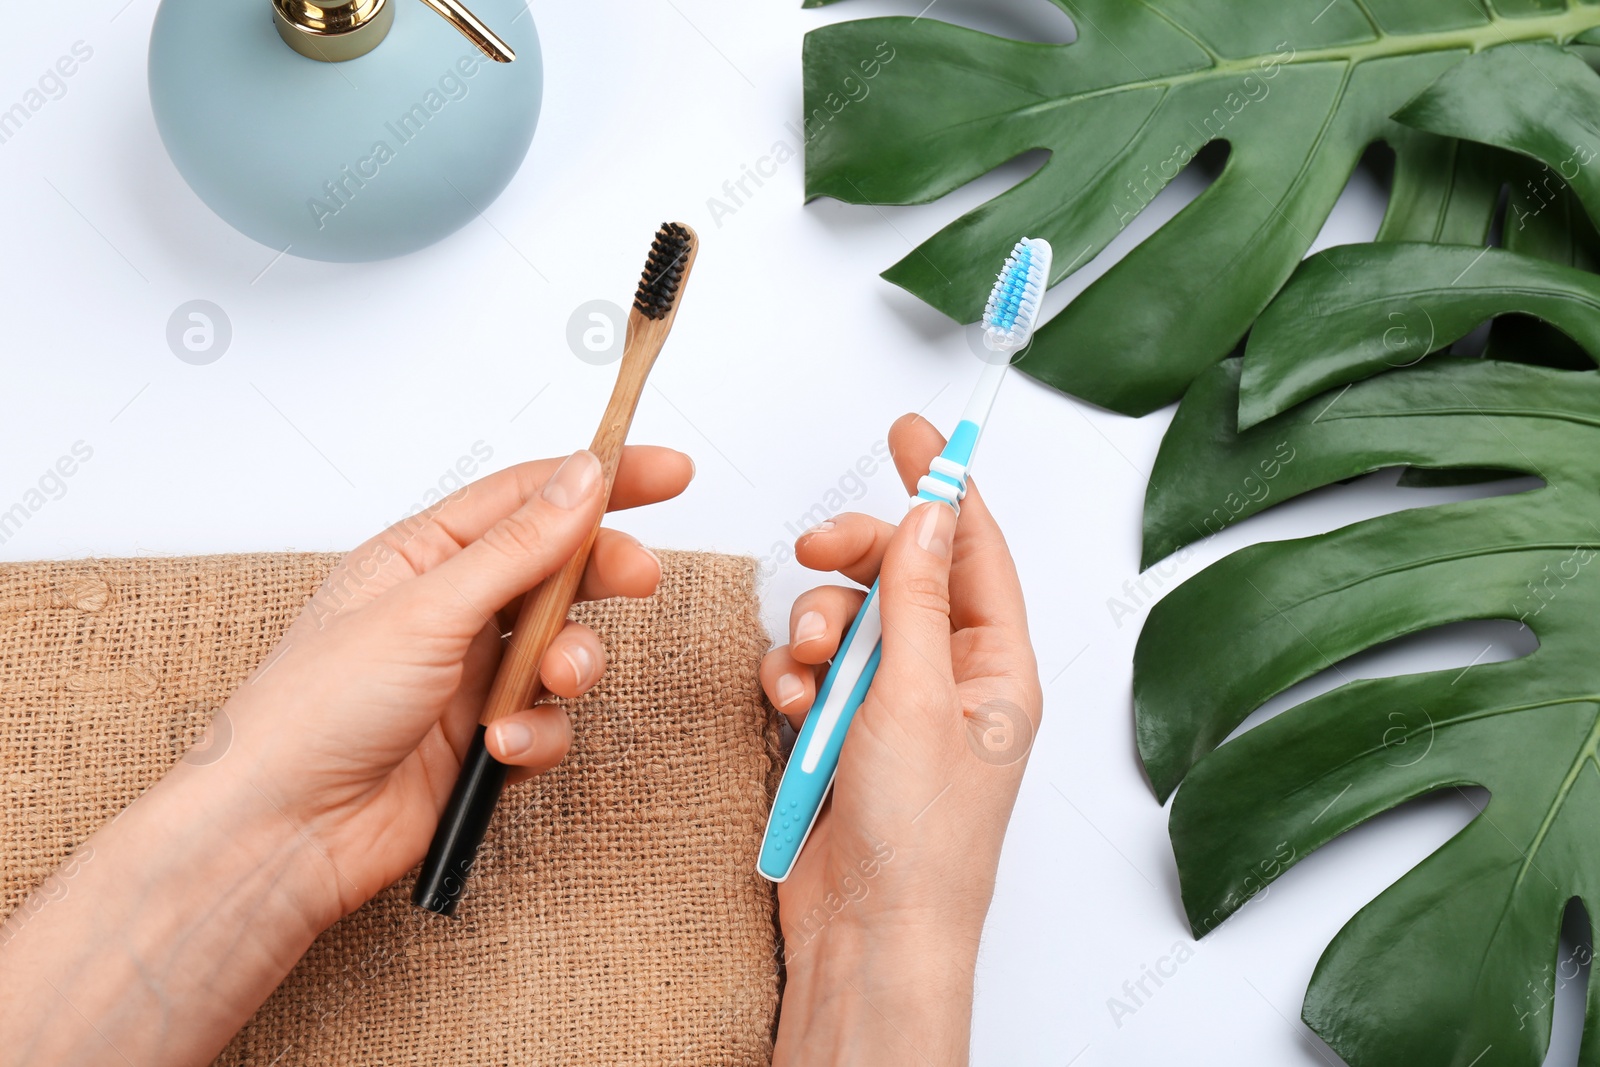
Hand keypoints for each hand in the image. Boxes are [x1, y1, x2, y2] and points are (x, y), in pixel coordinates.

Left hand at [0, 446, 692, 1066]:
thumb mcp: (427, 609)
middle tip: (641, 578)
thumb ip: (518, 546)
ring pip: (565, 649)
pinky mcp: (483, 741)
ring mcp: (469, 677)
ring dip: (572, 664)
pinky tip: (501, 749)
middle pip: (558, 569)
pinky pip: (549, 723)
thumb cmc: (316, 711)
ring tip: (552, 680)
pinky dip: (538, 735)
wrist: (284, 833)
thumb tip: (583, 478)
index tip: (669, 472)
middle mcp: (451, 610)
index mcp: (422, 556)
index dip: (602, 478)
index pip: (527, 496)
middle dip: (603, 575)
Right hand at [763, 415, 1041, 1065]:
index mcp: (995, 666)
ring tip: (807, 670)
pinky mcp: (842, 735)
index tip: (915, 432)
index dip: (947, 486)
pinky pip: (809, 672)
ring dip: (815, 631)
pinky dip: (791, 677)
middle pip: (901, 576)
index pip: (975, 551)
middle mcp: (948, 679)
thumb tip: (927, 516)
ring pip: (846, 622)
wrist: (868, 933)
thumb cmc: (920, 839)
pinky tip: (790, 705)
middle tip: (819, 549)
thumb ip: (914, 599)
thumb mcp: (915, 698)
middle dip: (856, 561)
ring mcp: (892, 707)